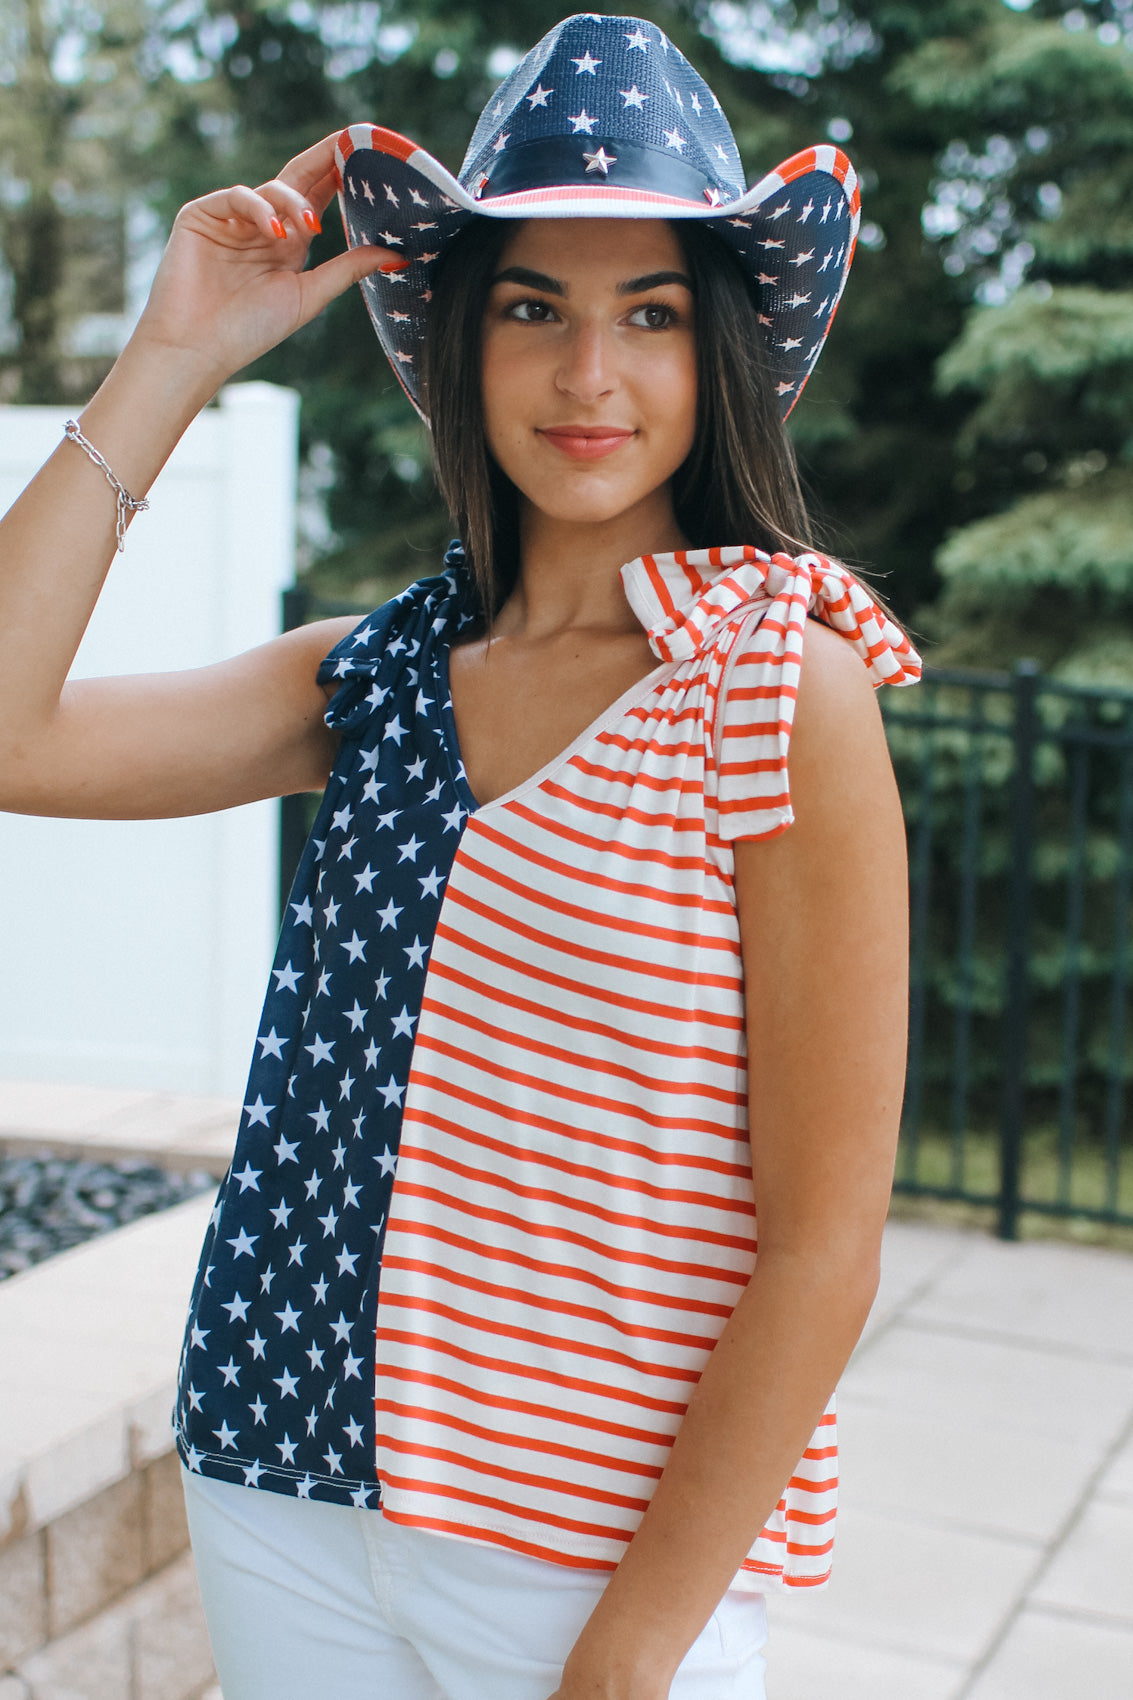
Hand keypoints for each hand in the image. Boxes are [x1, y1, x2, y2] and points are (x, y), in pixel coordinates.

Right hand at [132, 132, 399, 391]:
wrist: (198, 348)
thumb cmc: (250, 330)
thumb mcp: (309, 295)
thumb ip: (348, 270)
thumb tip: (397, 254)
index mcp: (288, 242)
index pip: (317, 196)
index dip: (340, 176)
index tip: (370, 160)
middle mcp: (261, 224)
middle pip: (296, 178)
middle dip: (324, 160)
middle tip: (349, 143)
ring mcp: (231, 217)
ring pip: (271, 188)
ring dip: (294, 202)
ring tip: (310, 228)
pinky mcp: (201, 215)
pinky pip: (237, 196)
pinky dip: (259, 208)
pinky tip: (277, 232)